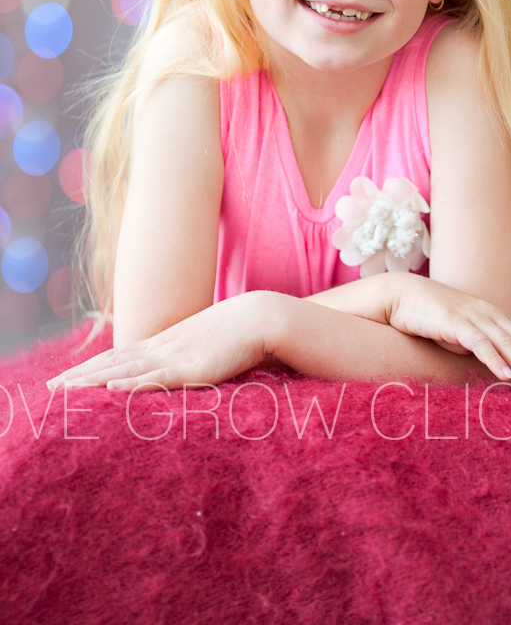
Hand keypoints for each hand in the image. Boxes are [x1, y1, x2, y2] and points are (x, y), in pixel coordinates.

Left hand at [45, 292, 270, 392]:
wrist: (260, 317)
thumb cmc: (236, 334)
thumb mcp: (201, 345)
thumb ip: (184, 355)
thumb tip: (173, 368)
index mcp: (164, 343)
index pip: (117, 357)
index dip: (90, 368)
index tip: (65, 378)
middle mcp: (162, 348)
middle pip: (112, 364)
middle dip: (80, 377)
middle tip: (50, 389)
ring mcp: (175, 357)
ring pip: (126, 371)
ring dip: (93, 383)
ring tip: (67, 391)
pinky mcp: (193, 369)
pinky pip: (157, 379)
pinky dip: (133, 384)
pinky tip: (112, 389)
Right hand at [388, 278, 510, 392]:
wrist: (401, 295)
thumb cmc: (432, 318)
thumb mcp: (464, 333)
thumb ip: (483, 346)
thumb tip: (501, 367)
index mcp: (495, 316)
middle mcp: (490, 314)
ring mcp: (473, 317)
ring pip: (508, 344)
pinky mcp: (454, 322)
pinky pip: (479, 343)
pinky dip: (495, 359)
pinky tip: (506, 376)